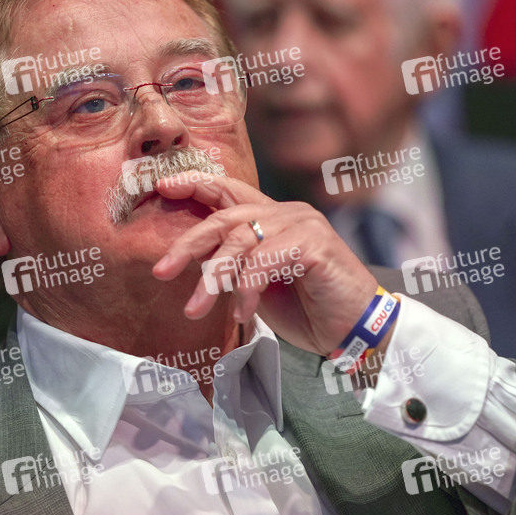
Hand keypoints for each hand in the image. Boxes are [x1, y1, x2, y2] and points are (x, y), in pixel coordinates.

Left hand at [152, 172, 379, 355]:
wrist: (355, 330)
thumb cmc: (307, 308)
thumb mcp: (258, 284)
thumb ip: (233, 265)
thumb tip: (194, 256)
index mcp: (273, 217)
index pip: (228, 190)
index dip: (194, 185)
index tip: (160, 188)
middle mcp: (287, 212)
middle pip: (224, 217)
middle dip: (187, 243)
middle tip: (161, 271)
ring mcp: (302, 224)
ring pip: (240, 240)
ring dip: (213, 278)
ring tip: (196, 310)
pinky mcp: (314, 242)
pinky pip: (264, 259)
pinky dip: (247, 288)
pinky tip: (243, 313)